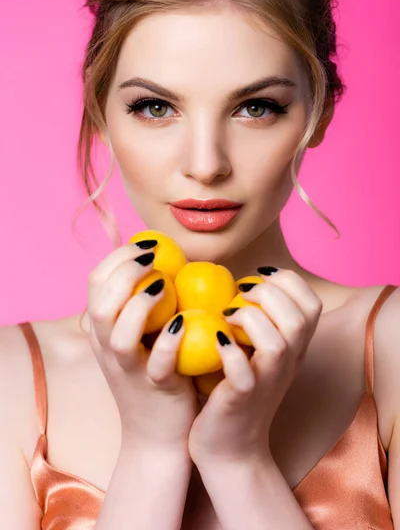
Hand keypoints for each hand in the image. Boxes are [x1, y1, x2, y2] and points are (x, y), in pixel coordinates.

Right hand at [87, 242, 198, 452]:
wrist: (158, 437)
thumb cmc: (154, 377)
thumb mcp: (138, 340)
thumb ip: (143, 306)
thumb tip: (165, 262)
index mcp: (103, 330)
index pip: (95, 282)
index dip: (118, 256)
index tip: (147, 245)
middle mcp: (109, 348)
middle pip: (101, 302)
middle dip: (127, 272)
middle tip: (155, 260)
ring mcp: (130, 369)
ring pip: (118, 333)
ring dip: (140, 303)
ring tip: (163, 286)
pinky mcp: (155, 387)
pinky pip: (157, 362)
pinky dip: (167, 339)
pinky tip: (184, 321)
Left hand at [187, 268, 322, 468]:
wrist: (231, 449)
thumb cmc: (238, 391)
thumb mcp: (259, 355)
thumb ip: (262, 322)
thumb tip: (244, 280)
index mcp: (295, 348)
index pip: (312, 304)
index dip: (288, 280)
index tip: (256, 276)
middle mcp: (287, 363)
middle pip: (299, 318)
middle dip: (268, 293)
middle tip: (239, 293)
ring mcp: (266, 382)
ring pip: (277, 343)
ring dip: (250, 318)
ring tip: (227, 316)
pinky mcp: (240, 399)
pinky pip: (242, 373)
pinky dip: (229, 352)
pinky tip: (217, 340)